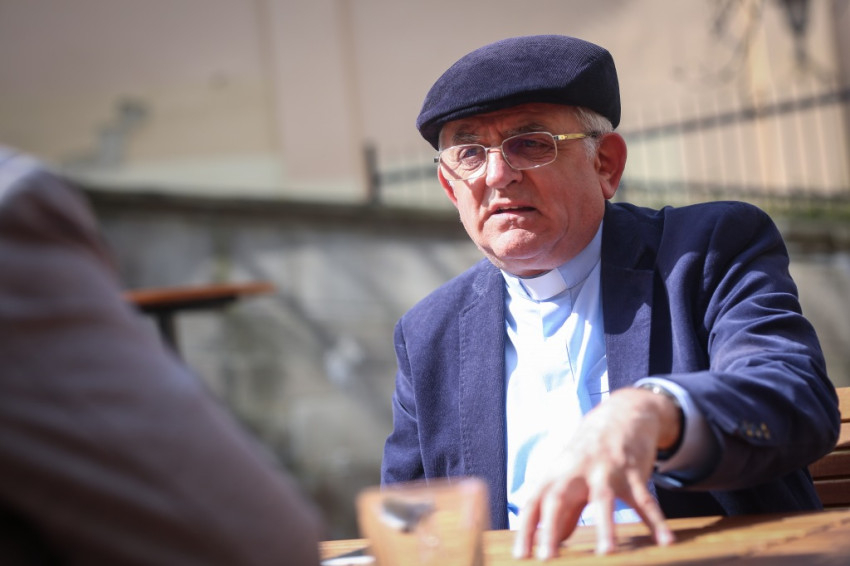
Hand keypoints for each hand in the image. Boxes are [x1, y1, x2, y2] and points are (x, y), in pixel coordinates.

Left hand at [512, 387, 679, 558]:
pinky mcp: (633, 471)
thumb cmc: (591, 452)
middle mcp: (577, 470)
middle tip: (547, 558)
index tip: (521, 556)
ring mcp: (606, 469)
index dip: (526, 529)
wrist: (623, 414)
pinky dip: (656, 521)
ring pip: (604, 499)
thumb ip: (564, 508)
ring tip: (606, 554)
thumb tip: (556, 539)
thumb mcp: (572, 476)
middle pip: (559, 498)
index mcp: (557, 473)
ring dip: (605, 526)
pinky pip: (645, 499)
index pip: (535, 502)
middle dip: (551, 529)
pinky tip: (665, 542)